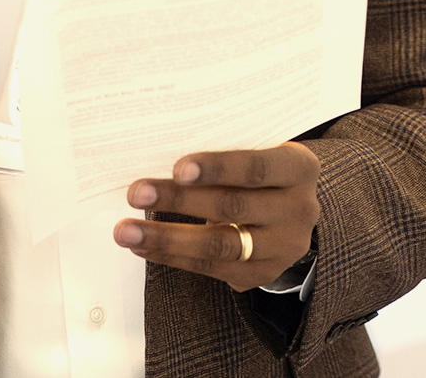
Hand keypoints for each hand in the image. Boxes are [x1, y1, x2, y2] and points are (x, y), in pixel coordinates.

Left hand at [115, 142, 319, 291]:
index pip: (255, 168)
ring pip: (219, 246)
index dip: (217, 168)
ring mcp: (282, 247)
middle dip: (178, 201)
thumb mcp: (261, 150)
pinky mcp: (261, 274)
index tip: (177, 168)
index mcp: (299, 169)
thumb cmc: (262, 172)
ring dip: (166, 239)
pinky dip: (172, 256)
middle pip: (232, 207)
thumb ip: (228, 151)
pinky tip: (144, 246)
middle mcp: (298, 210)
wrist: (293, 211)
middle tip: (136, 193)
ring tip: (126, 230)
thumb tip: (162, 153)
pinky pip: (211, 269)